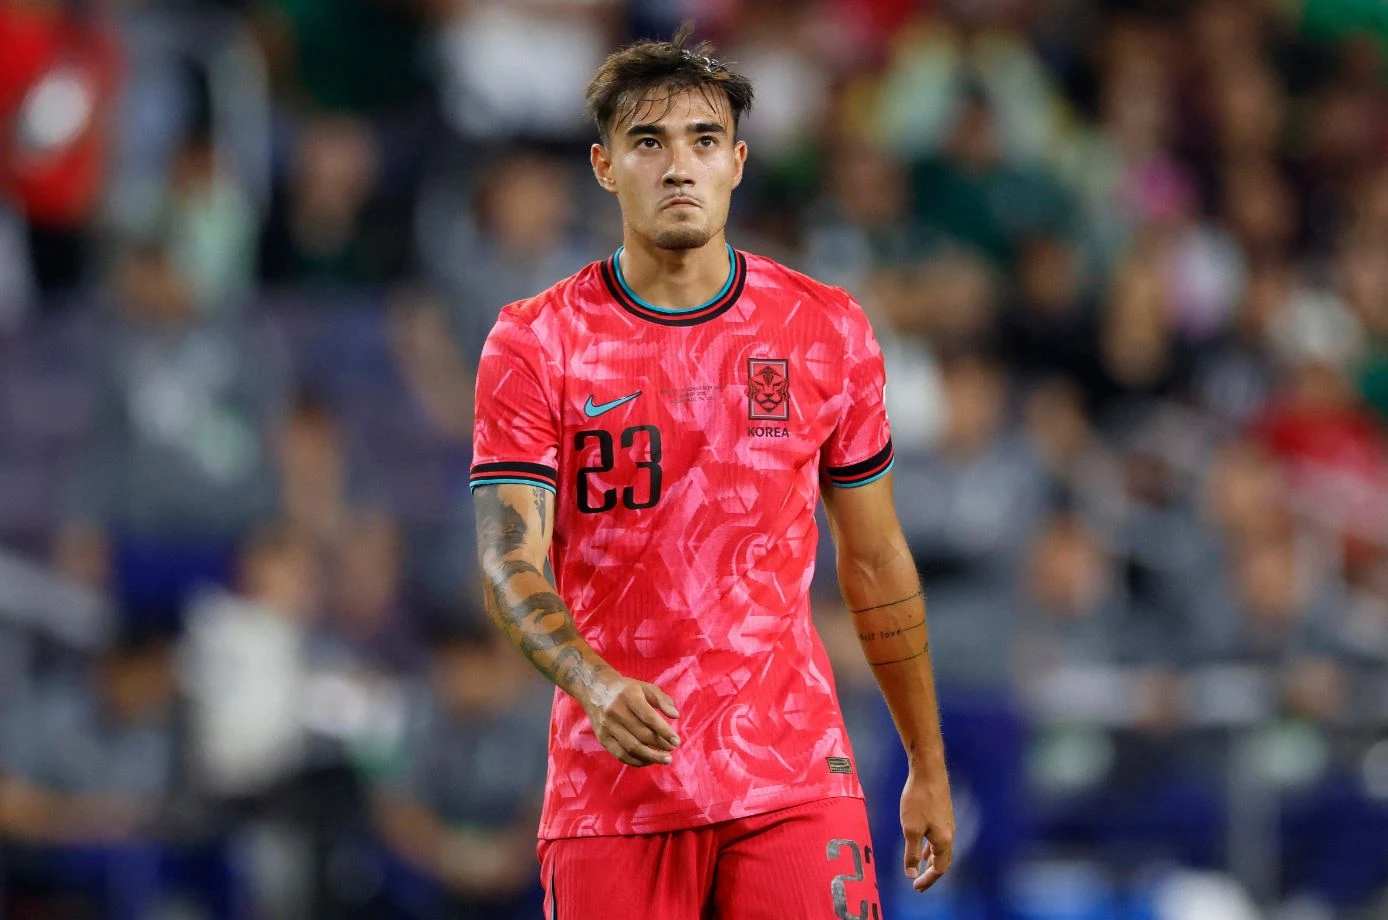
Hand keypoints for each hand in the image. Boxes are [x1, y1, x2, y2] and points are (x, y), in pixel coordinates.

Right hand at [579, 671, 680, 766]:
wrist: (595, 690)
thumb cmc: (627, 690)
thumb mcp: (645, 688)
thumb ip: (663, 700)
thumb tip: (676, 716)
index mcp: (628, 696)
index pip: (649, 717)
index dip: (664, 731)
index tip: (677, 741)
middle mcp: (616, 711)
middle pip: (641, 734)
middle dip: (660, 745)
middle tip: (672, 749)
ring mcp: (607, 726)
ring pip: (631, 747)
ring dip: (651, 757)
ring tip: (665, 759)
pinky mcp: (602, 738)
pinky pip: (620, 755)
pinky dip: (637, 761)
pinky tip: (649, 761)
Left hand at [901, 767, 953, 891]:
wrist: (928, 771)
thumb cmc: (918, 799)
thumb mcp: (911, 829)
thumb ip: (911, 853)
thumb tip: (911, 874)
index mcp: (943, 840)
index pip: (939, 868)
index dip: (928, 880)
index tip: (916, 888)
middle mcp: (949, 834)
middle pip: (943, 861)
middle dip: (931, 874)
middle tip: (919, 884)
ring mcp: (947, 823)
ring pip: (941, 849)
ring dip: (931, 861)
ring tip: (921, 870)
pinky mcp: (942, 814)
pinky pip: (938, 838)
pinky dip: (931, 848)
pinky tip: (923, 846)